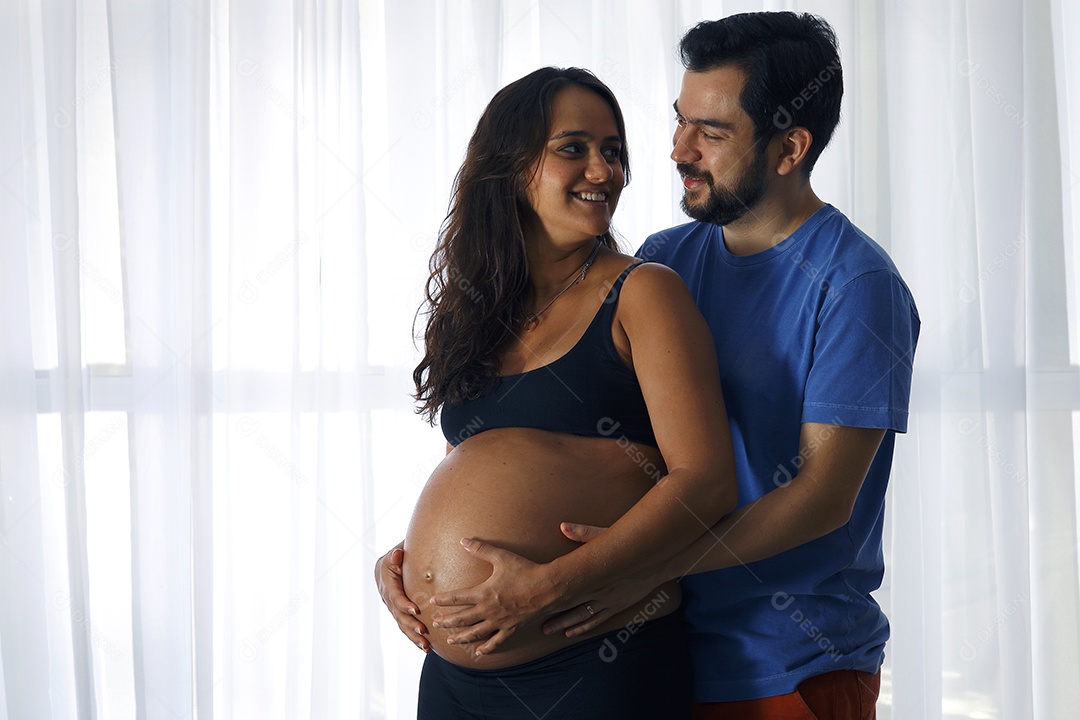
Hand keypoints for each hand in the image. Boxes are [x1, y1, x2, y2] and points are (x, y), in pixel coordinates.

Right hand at [374, 544, 429, 652]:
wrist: (397, 558)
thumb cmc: (401, 553)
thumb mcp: (397, 551)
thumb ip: (397, 555)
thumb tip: (397, 555)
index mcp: (386, 582)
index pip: (395, 596)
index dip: (404, 604)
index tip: (416, 611)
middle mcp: (387, 596)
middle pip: (398, 615)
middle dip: (410, 625)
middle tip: (423, 632)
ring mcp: (392, 606)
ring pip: (402, 624)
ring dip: (413, 636)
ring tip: (426, 646)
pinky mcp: (399, 612)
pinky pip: (406, 627)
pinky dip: (414, 637)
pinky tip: (426, 647)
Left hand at [429, 538, 561, 655]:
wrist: (548, 587)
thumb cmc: (525, 570)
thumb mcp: (501, 556)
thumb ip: (481, 549)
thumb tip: (463, 541)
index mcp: (483, 593)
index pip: (457, 597)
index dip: (443, 600)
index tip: (432, 601)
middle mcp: (488, 610)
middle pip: (462, 618)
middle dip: (447, 621)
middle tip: (435, 623)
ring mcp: (499, 621)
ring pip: (475, 632)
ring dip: (460, 636)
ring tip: (450, 640)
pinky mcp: (511, 628)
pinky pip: (496, 641)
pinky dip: (487, 647)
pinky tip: (479, 652)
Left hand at [540, 521, 650, 637]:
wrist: (655, 561)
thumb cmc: (629, 546)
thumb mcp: (606, 536)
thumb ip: (584, 532)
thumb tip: (562, 526)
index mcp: (595, 575)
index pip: (570, 588)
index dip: (553, 596)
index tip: (537, 601)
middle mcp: (601, 591)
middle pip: (574, 606)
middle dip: (556, 617)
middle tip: (540, 625)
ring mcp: (609, 601)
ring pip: (584, 617)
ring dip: (567, 625)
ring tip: (550, 631)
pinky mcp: (617, 606)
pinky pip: (598, 620)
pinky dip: (585, 627)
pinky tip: (573, 632)